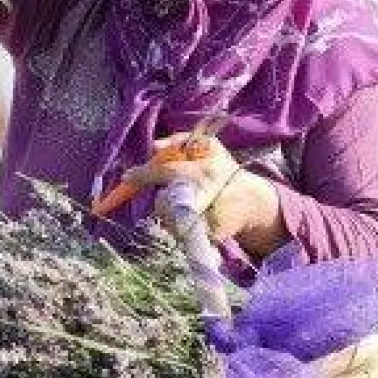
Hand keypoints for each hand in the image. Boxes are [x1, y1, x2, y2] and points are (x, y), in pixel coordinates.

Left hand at [127, 133, 283, 250]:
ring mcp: (209, 219)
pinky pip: (180, 233)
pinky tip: (192, 216)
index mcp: (204, 170)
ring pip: (169, 220)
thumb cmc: (221, 169)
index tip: (128, 176)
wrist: (250, 201)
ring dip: (169, 212)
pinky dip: (180, 225)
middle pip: (164, 204)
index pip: (167, 172)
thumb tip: (153, 147)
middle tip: (163, 196)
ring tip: (186, 204)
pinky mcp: (209, 237)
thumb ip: (179, 141)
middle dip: (160, 201)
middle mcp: (207, 195)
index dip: (144, 175)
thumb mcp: (208, 146)